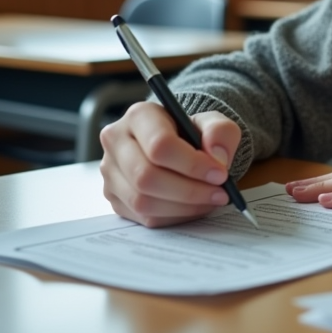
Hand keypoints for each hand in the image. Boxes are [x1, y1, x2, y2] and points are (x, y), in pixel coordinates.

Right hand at [99, 101, 241, 227]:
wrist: (176, 146)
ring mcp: (110, 172)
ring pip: (142, 201)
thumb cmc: (191, 132)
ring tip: (210, 200)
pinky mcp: (114, 197)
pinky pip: (143, 216)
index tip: (220, 174)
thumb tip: (217, 158)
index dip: (193, 164)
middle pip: (146, 176)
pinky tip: (193, 207)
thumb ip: (220, 132)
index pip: (159, 145)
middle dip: (190, 190)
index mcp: (139, 116)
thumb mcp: (212, 122)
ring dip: (183, 207)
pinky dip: (174, 216)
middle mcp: (116, 142)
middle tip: (220, 193)